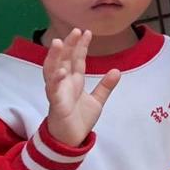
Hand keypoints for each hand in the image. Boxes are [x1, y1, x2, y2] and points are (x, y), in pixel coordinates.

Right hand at [43, 29, 119, 146]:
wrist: (71, 139)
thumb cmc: (79, 118)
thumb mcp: (97, 100)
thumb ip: (106, 86)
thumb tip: (117, 70)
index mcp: (74, 81)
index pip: (77, 59)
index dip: (80, 46)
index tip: (86, 31)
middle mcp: (64, 84)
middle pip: (65, 60)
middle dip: (68, 45)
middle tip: (75, 31)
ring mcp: (58, 93)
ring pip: (53, 71)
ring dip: (55, 57)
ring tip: (59, 43)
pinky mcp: (57, 105)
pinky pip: (54, 91)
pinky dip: (56, 81)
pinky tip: (60, 71)